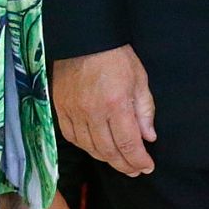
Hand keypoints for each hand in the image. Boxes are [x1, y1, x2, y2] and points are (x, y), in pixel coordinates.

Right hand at [52, 46, 157, 176]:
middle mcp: (93, 113)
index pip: (128, 144)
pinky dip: (86, 147)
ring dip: (106, 159)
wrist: (84, 39)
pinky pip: (73, 137)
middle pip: (108, 151)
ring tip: (119, 162)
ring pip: (90, 148)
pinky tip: (96, 149)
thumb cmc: (116, 56)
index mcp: (116, 105)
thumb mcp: (139, 79)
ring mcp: (73, 112)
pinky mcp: (60, 109)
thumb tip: (148, 137)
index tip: (147, 167)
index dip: (138, 160)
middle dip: (124, 165)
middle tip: (135, 170)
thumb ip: (144, 110)